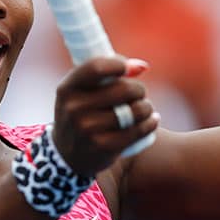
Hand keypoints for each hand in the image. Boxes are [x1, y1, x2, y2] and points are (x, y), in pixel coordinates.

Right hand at [52, 57, 157, 175]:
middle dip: (139, 89)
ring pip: (134, 110)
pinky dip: (150, 124)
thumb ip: (104, 75)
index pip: (96, 67)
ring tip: (146, 108)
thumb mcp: (80, 92)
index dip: (119, 64)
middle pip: (122, 89)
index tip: (131, 69)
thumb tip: (141, 67)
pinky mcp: (103, 147)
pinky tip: (152, 120)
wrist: (67, 155)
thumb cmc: (82, 113)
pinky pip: (137, 130)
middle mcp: (74, 108)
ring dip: (147, 107)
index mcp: (67, 89)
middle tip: (140, 93)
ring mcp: (88, 129)